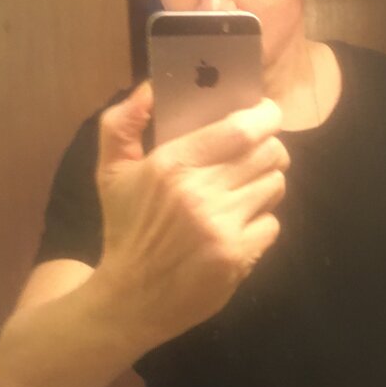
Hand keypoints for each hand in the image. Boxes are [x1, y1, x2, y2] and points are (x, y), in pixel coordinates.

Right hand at [95, 80, 288, 346]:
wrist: (130, 298)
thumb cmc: (126, 228)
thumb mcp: (110, 172)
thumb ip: (122, 123)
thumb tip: (151, 88)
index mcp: (171, 164)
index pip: (241, 128)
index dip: (265, 115)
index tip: (265, 113)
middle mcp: (200, 193)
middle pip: (269, 153)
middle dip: (268, 149)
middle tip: (255, 155)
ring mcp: (222, 227)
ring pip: (275, 186)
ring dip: (264, 185)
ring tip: (242, 193)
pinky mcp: (237, 257)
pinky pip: (272, 224)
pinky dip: (260, 223)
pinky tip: (236, 227)